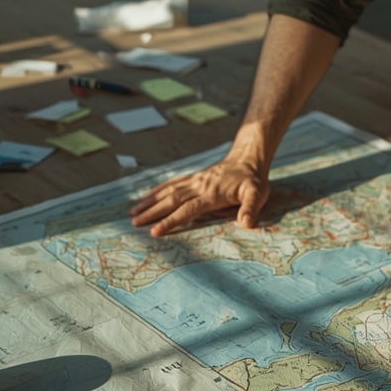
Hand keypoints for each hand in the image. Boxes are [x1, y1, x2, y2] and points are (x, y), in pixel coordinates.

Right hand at [129, 155, 270, 236]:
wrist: (248, 159)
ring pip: (168, 191)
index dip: (170, 221)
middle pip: (171, 200)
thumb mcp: (257, 194)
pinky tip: (146, 197)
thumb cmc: (253, 180)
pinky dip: (157, 190)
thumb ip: (250, 208)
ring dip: (150, 202)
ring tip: (132, 212)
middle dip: (152, 212)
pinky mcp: (193, 177)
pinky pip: (172, 183)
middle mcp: (199, 187)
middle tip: (134, 223)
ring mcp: (194, 181)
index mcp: (211, 194)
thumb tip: (246, 224)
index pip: (187, 210)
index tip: (154, 231)